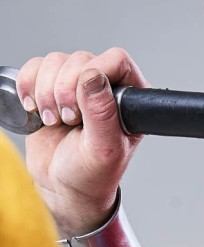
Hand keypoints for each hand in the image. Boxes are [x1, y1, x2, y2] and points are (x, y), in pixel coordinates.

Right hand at [17, 48, 147, 235]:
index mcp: (130, 100)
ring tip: (53, 121)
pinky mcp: (52, 87)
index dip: (95, 74)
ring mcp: (78, 86)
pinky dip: (29, 86)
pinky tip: (36, 110)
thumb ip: (103, 115)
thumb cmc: (91, 175)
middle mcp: (106, 88)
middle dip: (66, 90)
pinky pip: (35, 67)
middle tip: (69, 121)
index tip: (83, 105)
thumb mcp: (103, 150)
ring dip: (47, 92)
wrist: (63, 187)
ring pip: (56, 61)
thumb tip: (93, 77)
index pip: (117, 60)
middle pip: (82, 59)